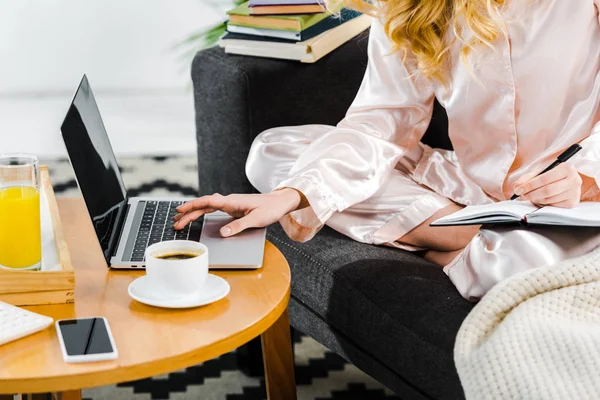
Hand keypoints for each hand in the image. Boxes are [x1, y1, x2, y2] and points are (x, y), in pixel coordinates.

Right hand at [173, 188, 302, 236]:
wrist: (280, 202)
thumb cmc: (270, 209)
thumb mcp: (256, 220)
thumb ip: (239, 226)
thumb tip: (223, 233)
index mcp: (232, 201)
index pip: (208, 202)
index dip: (193, 205)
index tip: (180, 210)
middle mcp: (229, 201)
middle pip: (204, 205)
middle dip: (189, 213)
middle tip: (175, 222)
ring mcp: (230, 203)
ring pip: (207, 207)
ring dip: (194, 213)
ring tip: (181, 220)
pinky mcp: (233, 207)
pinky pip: (213, 209)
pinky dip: (203, 212)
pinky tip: (197, 216)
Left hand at [513, 163, 582, 207]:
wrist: (567, 180)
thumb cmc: (551, 175)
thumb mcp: (540, 173)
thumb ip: (527, 178)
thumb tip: (516, 186)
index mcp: (567, 168)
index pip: (545, 178)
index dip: (530, 185)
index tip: (518, 189)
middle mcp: (575, 180)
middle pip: (547, 190)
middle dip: (531, 193)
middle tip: (521, 194)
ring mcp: (575, 192)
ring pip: (549, 199)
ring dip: (536, 199)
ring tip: (530, 195)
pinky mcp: (572, 202)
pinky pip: (553, 205)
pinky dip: (543, 203)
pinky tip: (540, 198)